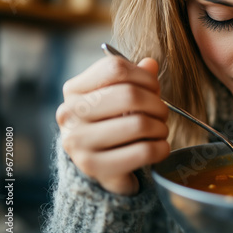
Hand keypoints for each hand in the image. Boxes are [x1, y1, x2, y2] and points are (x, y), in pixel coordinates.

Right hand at [56, 56, 169, 195]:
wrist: (103, 168)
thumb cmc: (114, 125)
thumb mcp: (121, 98)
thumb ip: (136, 78)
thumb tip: (150, 64)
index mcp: (74, 90)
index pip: (115, 68)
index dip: (144, 76)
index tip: (154, 88)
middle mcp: (70, 114)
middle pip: (129, 95)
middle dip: (157, 104)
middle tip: (162, 113)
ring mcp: (79, 142)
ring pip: (139, 124)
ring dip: (161, 127)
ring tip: (160, 131)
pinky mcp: (95, 168)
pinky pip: (143, 151)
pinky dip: (161, 148)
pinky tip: (160, 147)